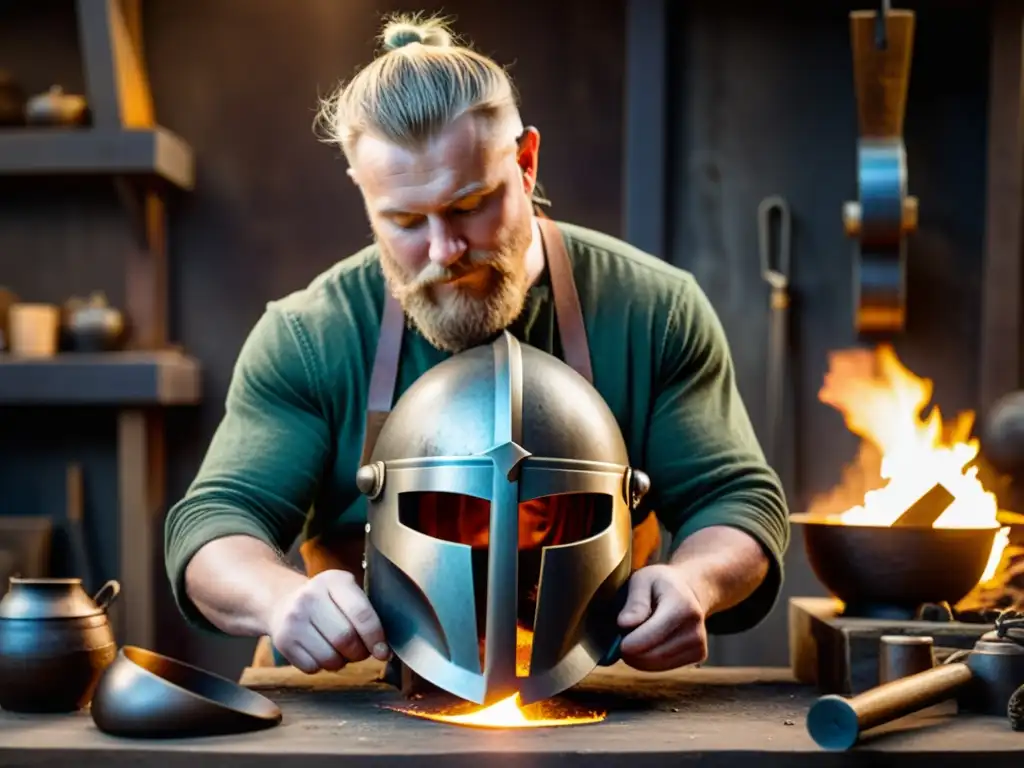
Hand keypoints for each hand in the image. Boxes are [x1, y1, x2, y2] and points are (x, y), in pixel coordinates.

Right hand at [266, 569, 389, 673]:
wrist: (282, 601)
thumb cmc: (326, 601)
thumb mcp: (346, 592)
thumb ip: (366, 613)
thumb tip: (383, 649)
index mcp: (334, 580)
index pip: (361, 613)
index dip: (375, 636)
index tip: (383, 652)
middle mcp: (310, 597)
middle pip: (345, 638)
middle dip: (359, 652)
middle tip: (360, 651)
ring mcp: (293, 619)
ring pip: (329, 658)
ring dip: (341, 662)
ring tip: (340, 651)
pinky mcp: (282, 641)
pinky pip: (312, 667)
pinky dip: (322, 666)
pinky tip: (320, 651)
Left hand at [616, 564, 708, 671]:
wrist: (691, 589)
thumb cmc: (661, 583)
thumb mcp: (643, 580)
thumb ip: (635, 602)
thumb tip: (624, 624)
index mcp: (682, 607)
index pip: (649, 637)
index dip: (627, 642)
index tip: (618, 633)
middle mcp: (695, 629)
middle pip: (651, 656)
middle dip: (630, 649)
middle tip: (626, 632)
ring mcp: (699, 645)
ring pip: (655, 666)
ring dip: (639, 655)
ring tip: (641, 633)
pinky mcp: (698, 656)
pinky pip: (663, 667)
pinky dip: (651, 658)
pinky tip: (654, 640)